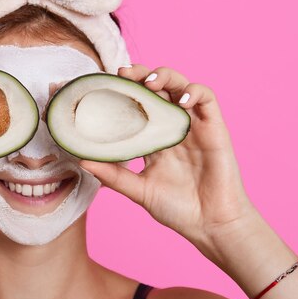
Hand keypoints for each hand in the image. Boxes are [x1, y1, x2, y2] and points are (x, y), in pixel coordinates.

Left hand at [79, 65, 257, 249]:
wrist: (210, 224)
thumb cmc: (176, 209)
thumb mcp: (138, 190)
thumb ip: (114, 176)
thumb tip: (82, 161)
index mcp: (151, 138)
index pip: (133, 105)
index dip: (120, 91)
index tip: (100, 84)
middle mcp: (170, 126)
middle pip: (155, 89)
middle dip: (139, 75)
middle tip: (123, 74)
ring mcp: (192, 125)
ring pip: (179, 85)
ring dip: (164, 77)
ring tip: (149, 83)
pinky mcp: (215, 127)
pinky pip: (206, 98)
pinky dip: (193, 92)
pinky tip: (180, 102)